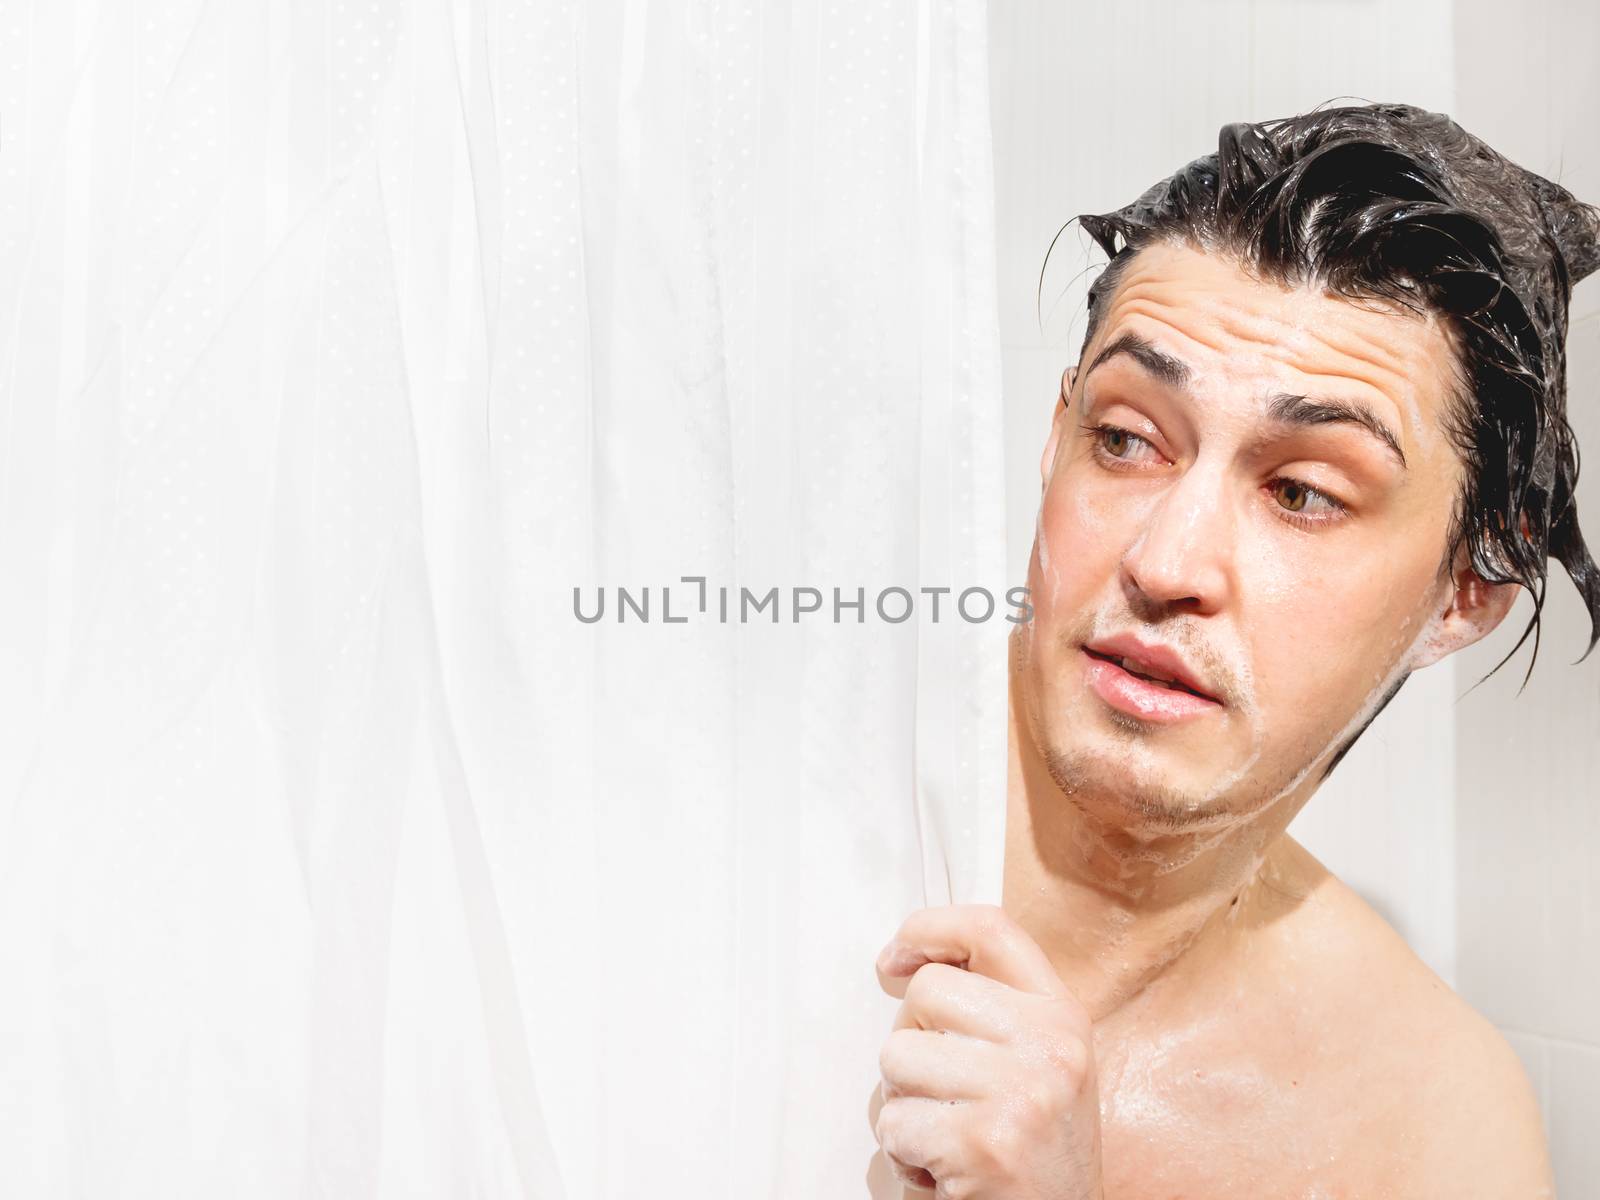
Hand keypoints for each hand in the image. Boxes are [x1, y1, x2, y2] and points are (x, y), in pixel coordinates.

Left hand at [872, 904, 1102, 1198]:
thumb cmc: (1037, 1156)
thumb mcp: (1039, 1064)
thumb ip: (991, 1008)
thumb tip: (901, 962)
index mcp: (1062, 1017)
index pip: (991, 929)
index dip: (930, 928)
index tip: (895, 957)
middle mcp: (1050, 1046)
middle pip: (926, 991)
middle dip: (912, 1042)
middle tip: (940, 1092)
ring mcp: (1020, 1093)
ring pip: (896, 1056)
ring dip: (902, 1104)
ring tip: (945, 1135)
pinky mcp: (984, 1144)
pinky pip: (894, 1122)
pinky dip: (903, 1154)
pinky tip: (944, 1173)